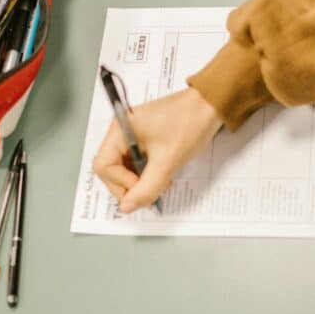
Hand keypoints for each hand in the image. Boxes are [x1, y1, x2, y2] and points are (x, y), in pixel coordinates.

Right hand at [93, 87, 223, 212]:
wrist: (211, 106)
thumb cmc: (189, 125)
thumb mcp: (168, 161)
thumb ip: (146, 188)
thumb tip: (126, 207)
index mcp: (120, 130)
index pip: (103, 166)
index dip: (120, 183)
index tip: (142, 187)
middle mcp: (122, 131)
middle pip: (111, 169)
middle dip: (130, 185)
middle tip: (153, 190)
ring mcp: (133, 135)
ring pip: (126, 169)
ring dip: (141, 181)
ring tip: (163, 183)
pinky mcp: (145, 139)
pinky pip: (138, 163)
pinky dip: (148, 174)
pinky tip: (164, 176)